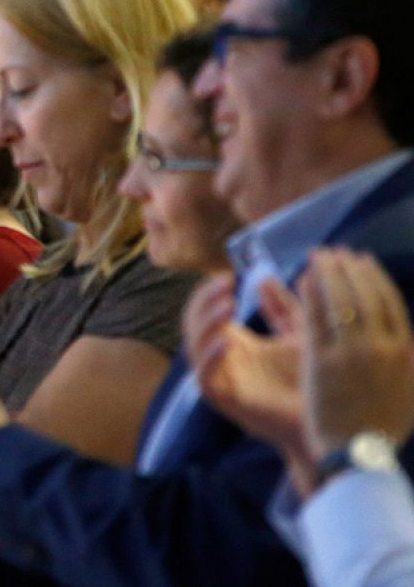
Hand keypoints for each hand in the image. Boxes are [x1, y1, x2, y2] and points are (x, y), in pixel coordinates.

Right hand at [186, 272, 305, 456]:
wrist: (325, 421)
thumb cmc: (311, 380)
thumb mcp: (298, 334)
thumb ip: (282, 308)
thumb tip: (265, 277)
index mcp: (235, 343)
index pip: (205, 312)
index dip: (209, 293)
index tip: (227, 275)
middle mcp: (221, 359)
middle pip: (194, 324)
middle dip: (203, 301)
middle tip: (223, 283)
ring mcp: (220, 379)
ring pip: (194, 348)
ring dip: (206, 323)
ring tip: (226, 305)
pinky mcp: (225, 400)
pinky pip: (205, 378)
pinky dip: (210, 357)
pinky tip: (227, 341)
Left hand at [301, 249, 413, 462]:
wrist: (358, 454)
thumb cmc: (381, 425)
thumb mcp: (408, 389)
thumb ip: (409, 358)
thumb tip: (407, 336)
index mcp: (403, 351)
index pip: (390, 302)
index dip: (375, 278)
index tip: (363, 260)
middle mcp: (381, 347)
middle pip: (365, 294)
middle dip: (349, 268)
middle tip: (335, 251)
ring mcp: (351, 353)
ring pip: (340, 300)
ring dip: (328, 273)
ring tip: (318, 256)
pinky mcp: (321, 362)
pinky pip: (315, 318)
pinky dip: (310, 294)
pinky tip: (302, 278)